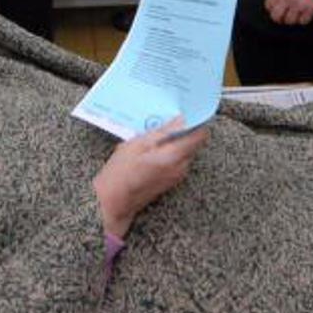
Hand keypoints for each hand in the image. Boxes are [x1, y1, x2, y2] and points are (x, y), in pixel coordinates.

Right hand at [92, 118, 206, 238]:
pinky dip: (170, 151)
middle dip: (183, 129)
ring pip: (185, 150)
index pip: (200, 135)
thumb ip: (163, 132)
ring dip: (175, 140)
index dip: (195, 120)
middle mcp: (181, 167)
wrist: (113, 201)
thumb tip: (181, 119)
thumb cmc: (121, 172)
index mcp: (175, 156)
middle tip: (165, 120)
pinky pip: (178, 160)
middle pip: (193, 142)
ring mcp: (177, 176)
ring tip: (154, 135)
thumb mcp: (138, 144)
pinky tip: (151, 149)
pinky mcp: (171, 180)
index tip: (186, 111)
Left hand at [264, 0, 312, 25]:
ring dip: (293, 19)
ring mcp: (298, 4)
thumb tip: (275, 5)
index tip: (275, 10)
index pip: (268, 5)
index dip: (272, 9)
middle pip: (276, 16)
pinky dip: (304, 19)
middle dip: (279, 18)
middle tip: (283, 18)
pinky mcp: (309, 9)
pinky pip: (302, 21)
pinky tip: (305, 14)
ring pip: (289, 21)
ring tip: (296, 15)